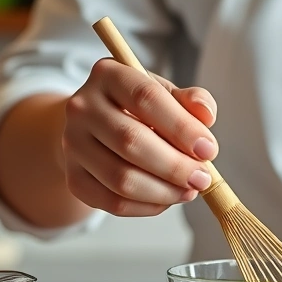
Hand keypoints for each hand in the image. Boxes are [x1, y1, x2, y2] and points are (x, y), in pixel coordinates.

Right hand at [61, 58, 218, 215]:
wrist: (98, 131)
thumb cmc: (140, 111)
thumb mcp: (166, 95)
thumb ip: (191, 101)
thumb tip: (206, 115)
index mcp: (108, 75)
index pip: (146, 98)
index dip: (182, 127)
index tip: (208, 149)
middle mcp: (82, 107)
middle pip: (131, 141)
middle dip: (175, 166)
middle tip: (203, 178)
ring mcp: (72, 144)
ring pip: (121, 179)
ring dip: (164, 191)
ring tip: (189, 190)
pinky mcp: (74, 179)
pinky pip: (114, 203)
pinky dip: (148, 206)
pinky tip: (167, 198)